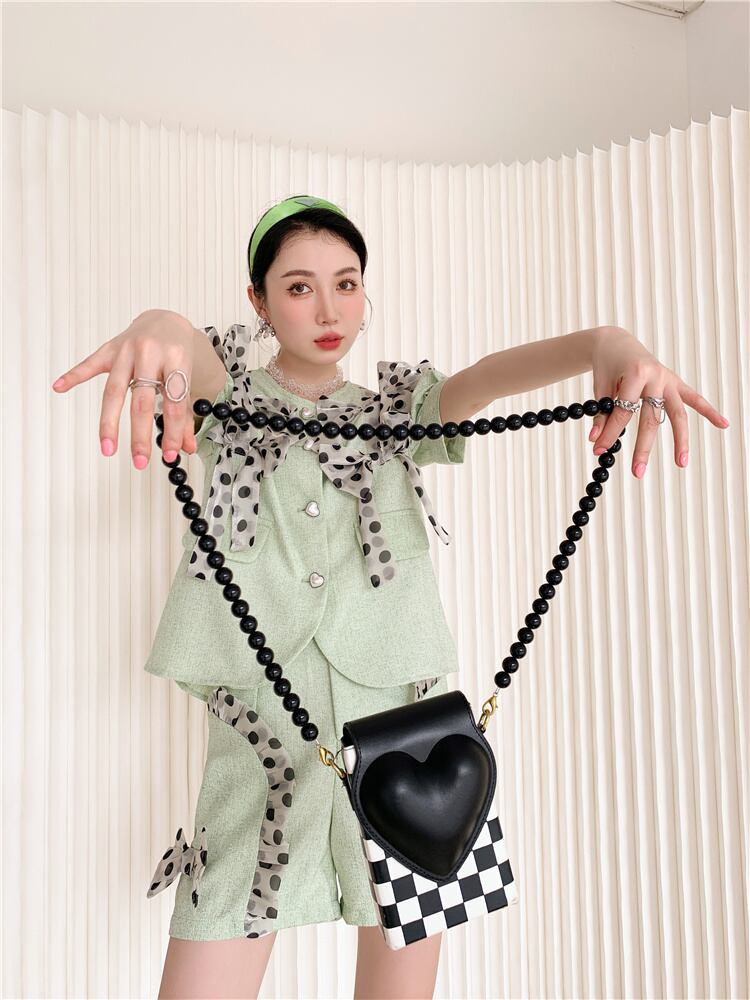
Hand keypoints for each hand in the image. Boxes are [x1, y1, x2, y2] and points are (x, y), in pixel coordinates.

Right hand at [50, 310, 199, 467]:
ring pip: (115, 390)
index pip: (174, 402)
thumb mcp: (188, 378)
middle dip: (141, 434)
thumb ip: (184, 413)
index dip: (173, 431)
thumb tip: (185, 446)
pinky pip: (90, 364)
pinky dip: (74, 375)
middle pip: (142, 400)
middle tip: (140, 461)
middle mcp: (150, 352)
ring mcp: (127, 350)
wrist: (165, 320)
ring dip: (109, 422)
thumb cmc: (177, 352)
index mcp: (176, 358)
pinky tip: (59, 387)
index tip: (170, 454)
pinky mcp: (110, 348)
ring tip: (107, 448)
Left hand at [588, 326, 729, 477]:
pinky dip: (709, 411)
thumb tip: (597, 442)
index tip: (597, 451)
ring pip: (677, 414)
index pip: (623, 412)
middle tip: (636, 473)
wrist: (617, 342)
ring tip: (681, 463)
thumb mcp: (600, 387)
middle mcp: (655, 377)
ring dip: (680, 440)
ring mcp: (668, 379)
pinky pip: (694, 398)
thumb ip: (602, 413)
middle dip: (643, 448)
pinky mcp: (675, 381)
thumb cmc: (607, 365)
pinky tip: (723, 424)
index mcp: (634, 375)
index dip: (610, 433)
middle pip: (651, 418)